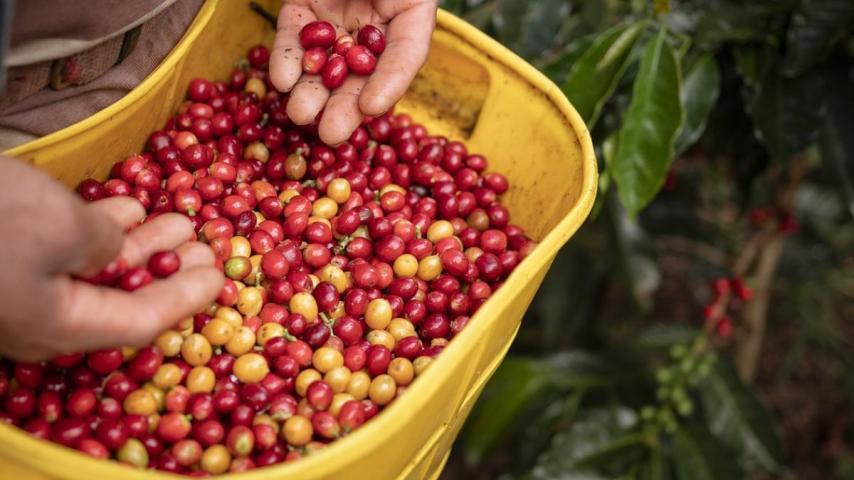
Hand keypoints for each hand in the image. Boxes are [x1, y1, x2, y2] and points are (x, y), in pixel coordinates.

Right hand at [0, 157, 222, 360]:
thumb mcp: (64, 228)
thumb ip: (106, 244)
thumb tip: (114, 249)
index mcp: (61, 326)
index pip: (141, 320)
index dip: (185, 298)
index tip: (218, 277)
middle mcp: (41, 319)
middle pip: (120, 300)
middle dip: (168, 271)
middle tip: (204, 248)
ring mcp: (18, 292)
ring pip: (93, 274)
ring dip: (140, 246)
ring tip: (178, 222)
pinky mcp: (2, 262)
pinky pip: (63, 257)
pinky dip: (100, 235)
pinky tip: (126, 210)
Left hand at [270, 0, 437, 144]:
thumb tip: (369, 43)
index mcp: (410, 12)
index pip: (405, 54)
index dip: (391, 83)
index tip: (375, 107)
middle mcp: (375, 23)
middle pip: (364, 72)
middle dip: (345, 105)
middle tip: (330, 134)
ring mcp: (338, 19)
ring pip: (327, 64)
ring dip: (313, 92)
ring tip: (299, 115)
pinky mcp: (303, 11)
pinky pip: (295, 39)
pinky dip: (288, 60)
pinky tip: (280, 80)